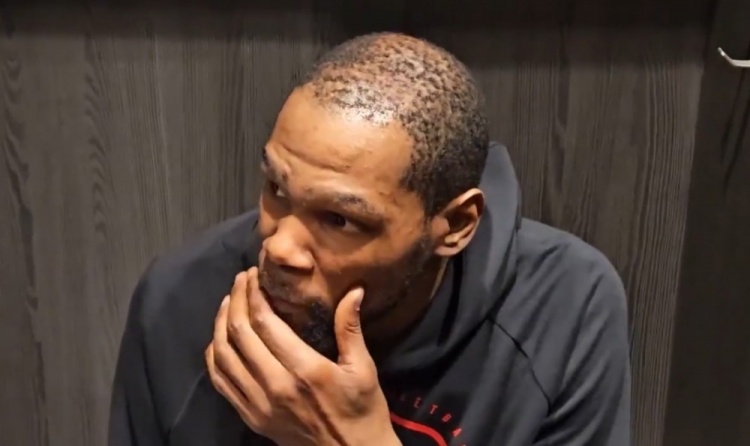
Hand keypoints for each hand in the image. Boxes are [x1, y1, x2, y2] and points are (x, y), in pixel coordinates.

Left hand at [205, 268, 400, 445]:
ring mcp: (259, 405)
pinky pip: (221, 382)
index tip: (254, 275)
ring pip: (223, 357)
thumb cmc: (362, 410)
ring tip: (227, 303)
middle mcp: (275, 386)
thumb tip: (354, 289)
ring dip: (220, 325)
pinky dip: (214, 356)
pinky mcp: (250, 418)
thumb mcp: (363, 368)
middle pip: (240, 335)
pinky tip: (219, 339)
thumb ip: (350, 327)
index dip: (254, 295)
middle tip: (240, 281)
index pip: (265, 324)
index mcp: (305, 370)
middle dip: (235, 301)